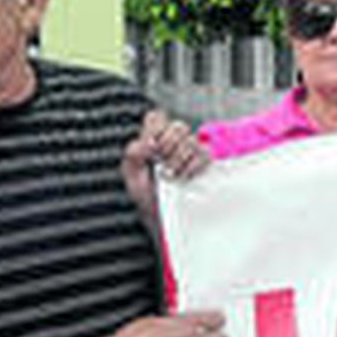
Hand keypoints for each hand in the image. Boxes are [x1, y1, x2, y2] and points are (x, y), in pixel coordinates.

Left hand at [123, 108, 210, 224]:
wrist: (162, 218)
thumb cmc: (146, 196)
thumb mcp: (131, 177)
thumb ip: (132, 155)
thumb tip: (147, 143)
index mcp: (154, 139)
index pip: (157, 118)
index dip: (155, 128)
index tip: (151, 146)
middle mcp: (174, 143)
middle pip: (178, 127)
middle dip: (168, 144)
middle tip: (160, 162)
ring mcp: (191, 153)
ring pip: (191, 140)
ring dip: (179, 158)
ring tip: (170, 175)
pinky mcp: (205, 165)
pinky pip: (204, 155)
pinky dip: (192, 166)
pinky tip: (183, 177)